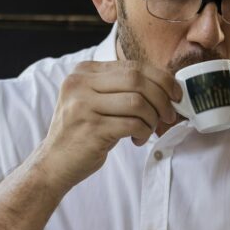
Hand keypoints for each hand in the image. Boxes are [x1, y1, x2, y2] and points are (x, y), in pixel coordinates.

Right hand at [35, 60, 180, 193]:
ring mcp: (83, 105)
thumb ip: (121, 89)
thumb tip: (166, 87)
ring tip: (148, 130)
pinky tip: (137, 140)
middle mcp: (80, 83)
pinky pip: (132, 124)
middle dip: (162, 98)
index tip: (175, 94)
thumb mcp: (95, 101)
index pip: (133, 66)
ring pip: (138, 102)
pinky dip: (143, 132)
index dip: (161, 79)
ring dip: (152, 118)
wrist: (54, 163)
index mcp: (84, 71)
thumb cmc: (82, 133)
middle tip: (168, 115)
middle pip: (137, 80)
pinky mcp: (91, 129)